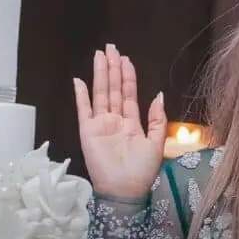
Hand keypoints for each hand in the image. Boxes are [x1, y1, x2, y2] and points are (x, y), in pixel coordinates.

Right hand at [73, 44, 166, 197]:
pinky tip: (79, 81)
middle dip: (113, 68)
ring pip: (100, 94)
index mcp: (132, 122)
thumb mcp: (156, 142)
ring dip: (100, 75)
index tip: (126, 59)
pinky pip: (83, 111)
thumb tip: (158, 94)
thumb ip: (157, 118)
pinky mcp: (88, 132)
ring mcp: (100, 124)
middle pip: (113, 89)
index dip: (128, 76)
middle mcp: (115, 119)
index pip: (129, 94)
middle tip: (111, 48)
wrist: (126, 190)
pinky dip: (81, 96)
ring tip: (99, 56)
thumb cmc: (143, 170)